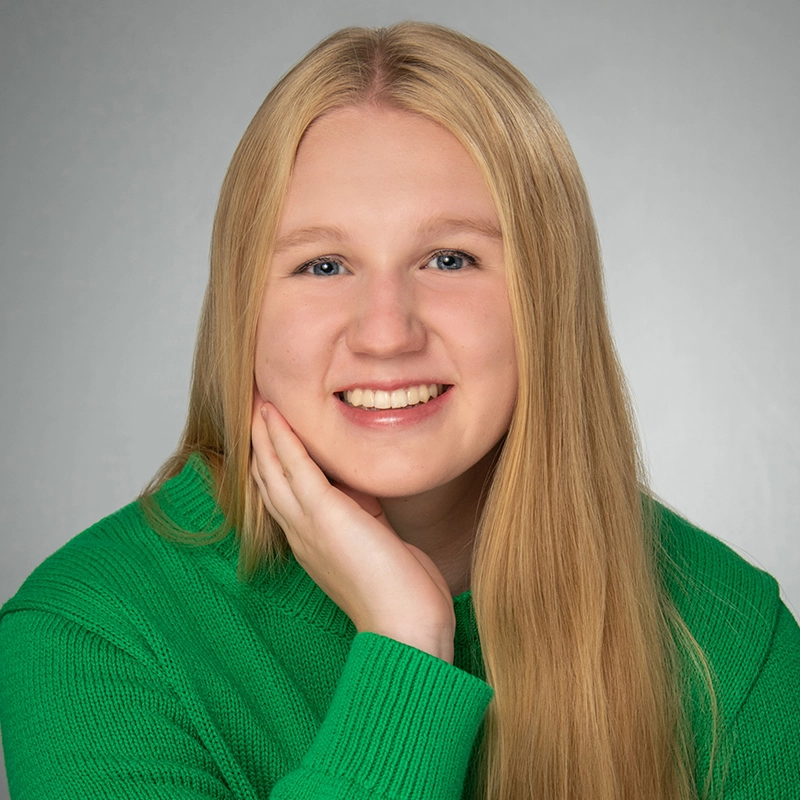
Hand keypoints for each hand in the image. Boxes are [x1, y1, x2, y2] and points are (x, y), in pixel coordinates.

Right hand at [251, 401, 455, 662]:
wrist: (405, 630)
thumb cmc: (401, 596)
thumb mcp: (380, 545)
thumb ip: (367, 518)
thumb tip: (366, 493)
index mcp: (313, 543)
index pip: (284, 496)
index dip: (276, 464)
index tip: (275, 435)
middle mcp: (301, 534)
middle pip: (269, 480)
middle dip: (262, 444)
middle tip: (257, 409)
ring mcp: (308, 525)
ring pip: (274, 469)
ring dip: (265, 433)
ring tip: (259, 402)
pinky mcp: (324, 515)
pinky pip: (295, 467)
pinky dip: (282, 438)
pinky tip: (273, 415)